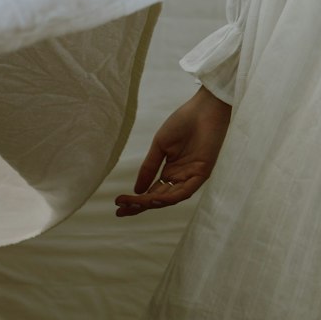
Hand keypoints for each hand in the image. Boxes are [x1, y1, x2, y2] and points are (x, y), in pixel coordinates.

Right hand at [114, 87, 232, 216]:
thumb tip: (136, 190)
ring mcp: (191, 177)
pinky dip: (170, 198)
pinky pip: (185, 191)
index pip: (152, 191)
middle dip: (139, 205)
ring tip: (133, 204)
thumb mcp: (160, 146)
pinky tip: (154, 199)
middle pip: (158, 198)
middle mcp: (180, 177)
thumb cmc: (183, 122)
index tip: (117, 203)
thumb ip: (149, 167)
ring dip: (151, 203)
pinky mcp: (202, 174)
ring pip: (170, 198)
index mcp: (171, 171)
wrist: (203, 108)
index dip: (135, 199)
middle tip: (120, 211)